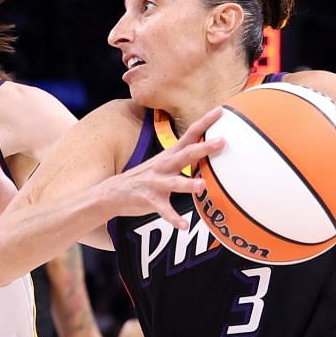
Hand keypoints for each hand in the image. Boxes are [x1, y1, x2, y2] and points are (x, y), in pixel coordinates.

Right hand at [101, 109, 223, 227]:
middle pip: (186, 154)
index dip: (205, 122)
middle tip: (221, 142)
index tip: (221, 111)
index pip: (190, 134)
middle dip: (204, 148)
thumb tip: (208, 151)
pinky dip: (174, 218)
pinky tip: (183, 225)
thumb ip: (184, 157)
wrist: (114, 193)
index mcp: (170, 155)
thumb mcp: (164, 163)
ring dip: (188, 184)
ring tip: (202, 186)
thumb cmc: (146, 178)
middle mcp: (164, 166)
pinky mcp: (150, 200)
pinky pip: (164, 211)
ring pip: (174, 183)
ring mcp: (156, 183)